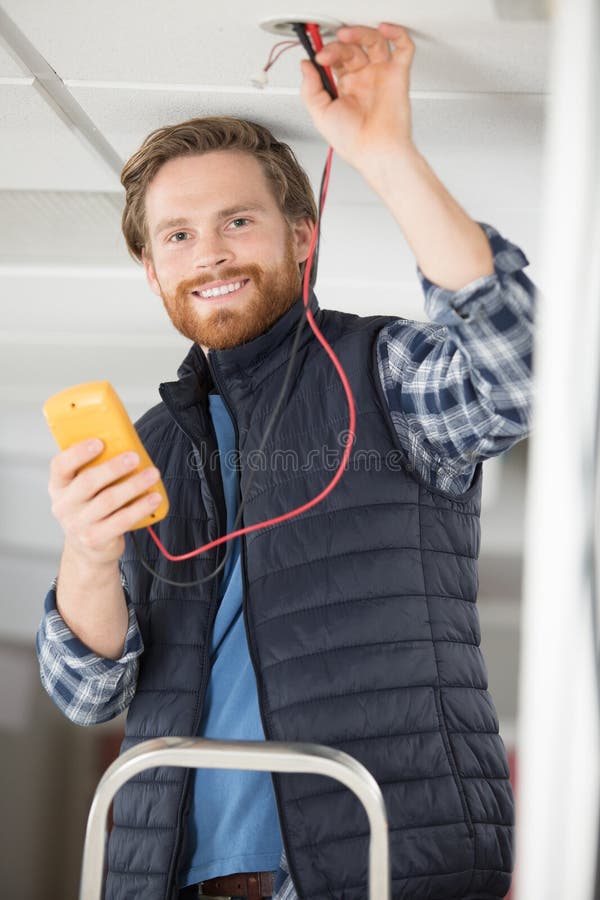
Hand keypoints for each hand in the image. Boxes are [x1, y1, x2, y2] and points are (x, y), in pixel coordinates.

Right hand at [48, 439, 161, 565]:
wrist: (88, 549)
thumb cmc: (90, 509)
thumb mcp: (83, 490)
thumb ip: (95, 470)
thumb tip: (125, 446)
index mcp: (58, 486)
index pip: (60, 465)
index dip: (78, 452)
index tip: (99, 442)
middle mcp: (63, 506)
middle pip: (88, 482)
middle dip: (114, 467)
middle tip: (135, 457)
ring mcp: (78, 525)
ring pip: (108, 500)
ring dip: (133, 485)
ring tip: (152, 474)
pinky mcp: (95, 539)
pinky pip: (121, 520)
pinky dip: (140, 507)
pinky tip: (154, 498)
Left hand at [299, 23, 415, 170]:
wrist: (376, 152)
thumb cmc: (353, 142)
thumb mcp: (320, 115)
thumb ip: (310, 89)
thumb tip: (305, 66)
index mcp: (346, 88)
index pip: (335, 59)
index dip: (324, 53)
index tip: (315, 56)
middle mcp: (364, 80)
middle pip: (351, 48)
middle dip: (337, 47)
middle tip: (327, 53)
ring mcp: (381, 76)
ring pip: (374, 41)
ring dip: (359, 34)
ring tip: (346, 36)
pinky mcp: (398, 75)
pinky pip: (403, 48)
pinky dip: (397, 34)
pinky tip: (384, 29)